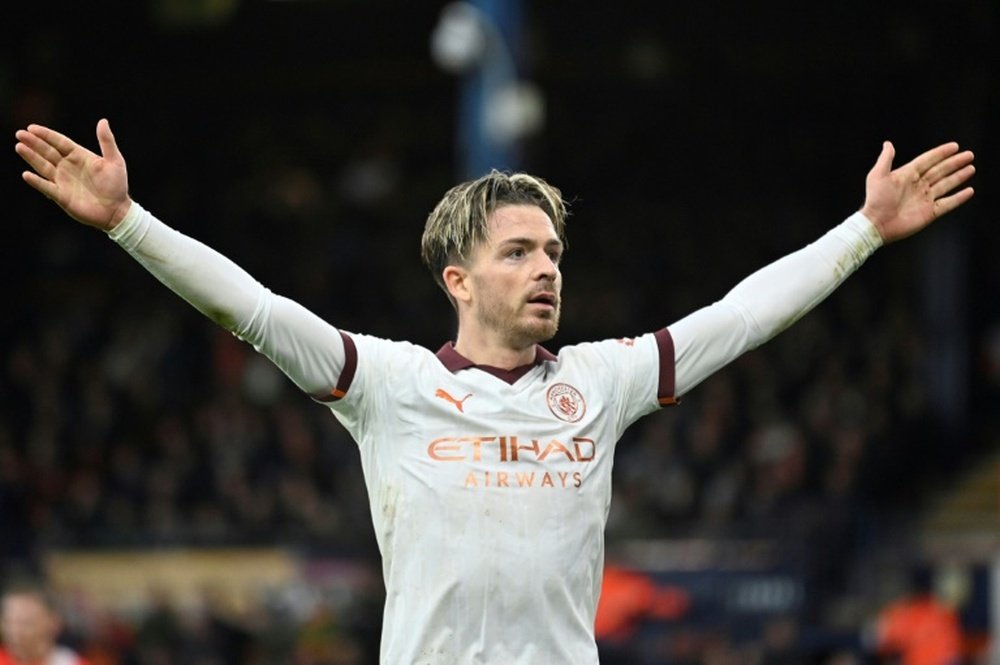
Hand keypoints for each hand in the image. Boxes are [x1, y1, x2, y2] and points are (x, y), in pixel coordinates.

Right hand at [15, 119, 131, 230]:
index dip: (46, 135)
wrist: (117, 210)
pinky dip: (37, 182)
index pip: (59, 142)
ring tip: (19, 146)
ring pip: (43, 166)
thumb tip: (103, 121)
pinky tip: (26, 174)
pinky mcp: (61, 196)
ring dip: (31, 157)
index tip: (32, 127)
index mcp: (79, 156)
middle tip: (20, 134)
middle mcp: (68, 167)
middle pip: (47, 152)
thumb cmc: (117, 185)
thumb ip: (107, 142)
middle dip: (34, 143)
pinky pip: (46, 187)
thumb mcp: (115, 161)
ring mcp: (63, 181)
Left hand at [861, 141, 974, 243]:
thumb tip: (888, 143)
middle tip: (969, 155)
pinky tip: (969, 191)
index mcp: (908, 175)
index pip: (928, 160)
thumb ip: (886, 159)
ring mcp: (925, 199)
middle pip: (940, 170)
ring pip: (946, 185)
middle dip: (955, 163)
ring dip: (959, 177)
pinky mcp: (929, 213)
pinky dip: (959, 198)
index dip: (941, 153)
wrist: (876, 224)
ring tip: (971, 168)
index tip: (955, 146)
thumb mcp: (878, 176)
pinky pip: (948, 204)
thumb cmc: (875, 200)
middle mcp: (918, 186)